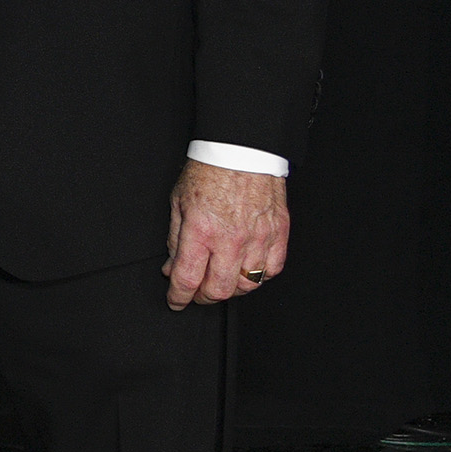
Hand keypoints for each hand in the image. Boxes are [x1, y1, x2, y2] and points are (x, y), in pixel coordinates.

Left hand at [163, 159, 288, 308]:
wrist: (241, 150)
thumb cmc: (209, 171)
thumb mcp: (178, 203)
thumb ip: (175, 239)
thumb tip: (172, 267)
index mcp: (201, 230)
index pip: (188, 278)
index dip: (179, 296)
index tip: (176, 301)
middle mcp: (231, 239)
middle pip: (219, 289)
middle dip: (203, 298)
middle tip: (196, 294)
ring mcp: (258, 238)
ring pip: (248, 285)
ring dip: (231, 289)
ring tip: (221, 282)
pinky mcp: (278, 233)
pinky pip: (272, 269)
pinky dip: (259, 277)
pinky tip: (247, 271)